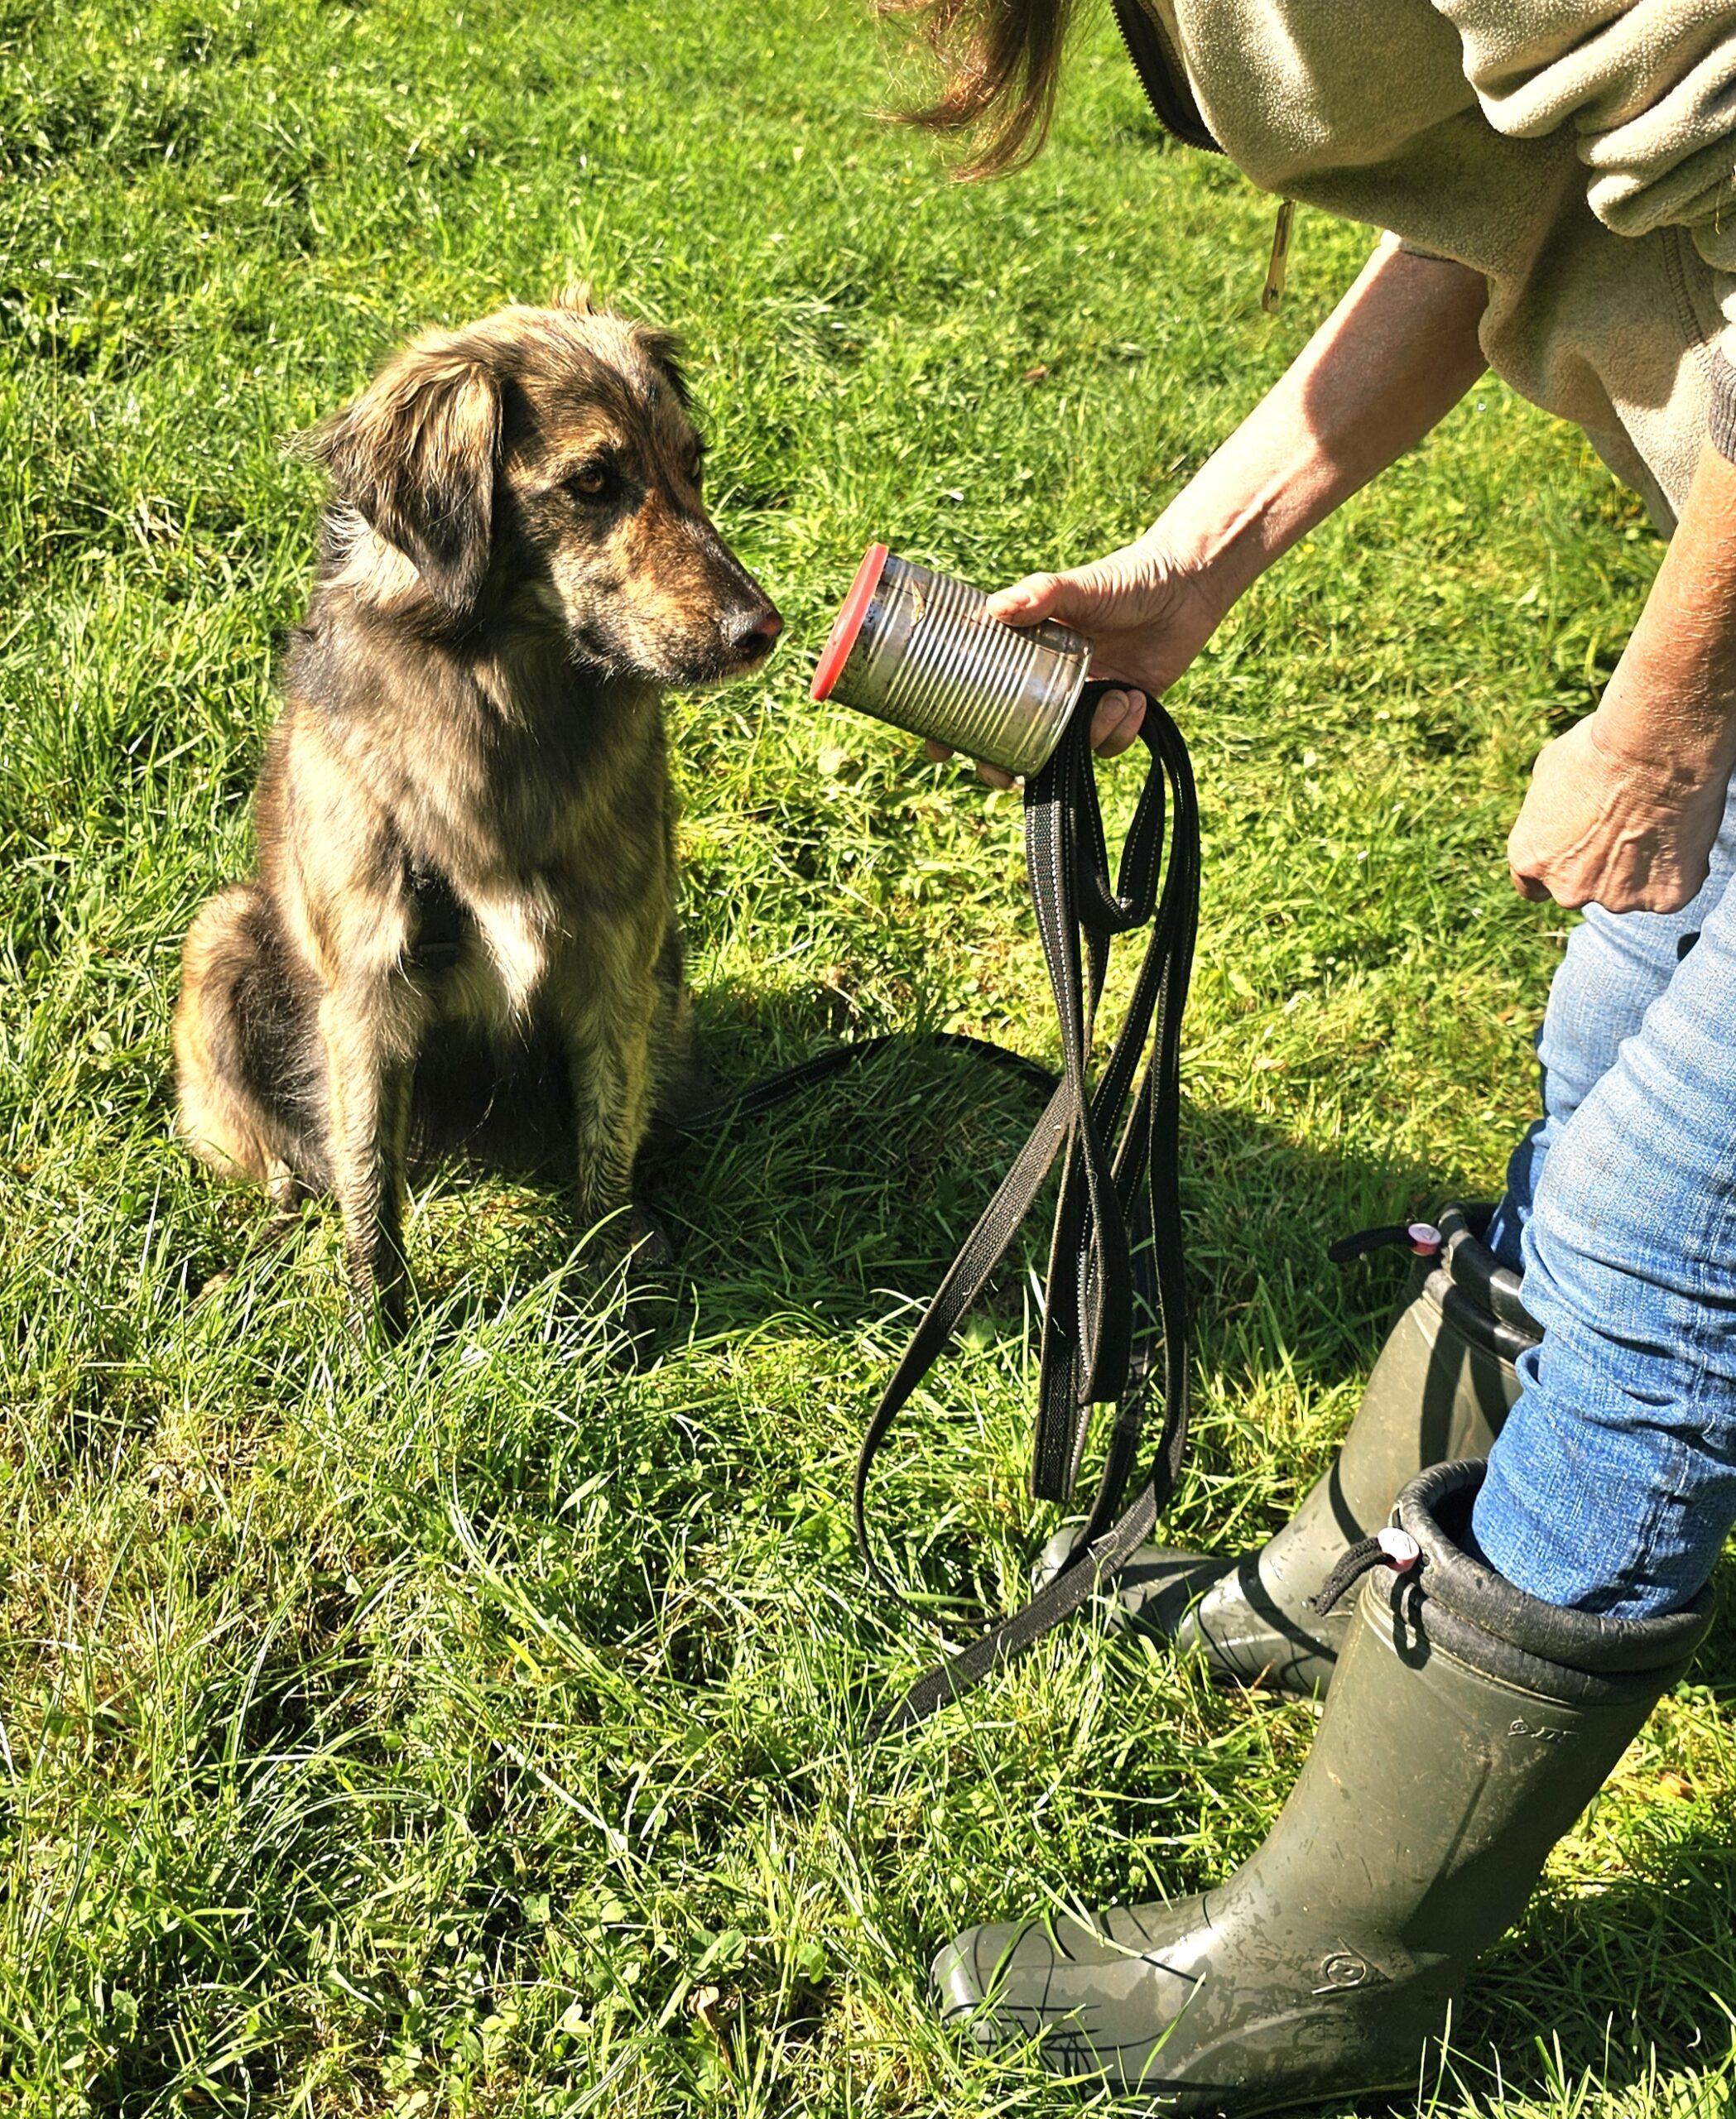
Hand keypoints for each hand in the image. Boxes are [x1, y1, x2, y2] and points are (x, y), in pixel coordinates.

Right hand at [928, 536, 1229, 787]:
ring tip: (1113, 698)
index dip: (951, 723)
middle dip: (1004, 763)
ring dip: (1087, 737)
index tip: (938, 747)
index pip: (975, 692)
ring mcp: (1082, 702)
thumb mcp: (1078, 585)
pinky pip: (1107, 745)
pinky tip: (1136, 697)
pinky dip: (1121, 729)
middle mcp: (1047, 683)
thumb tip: (996, 609)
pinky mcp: (1118, 713)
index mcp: (1024, 653)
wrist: (1188, 585)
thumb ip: (1041, 593)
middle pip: (1010, 737)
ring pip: (1063, 749)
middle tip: (1006, 774)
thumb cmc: (1126, 578)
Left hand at [1506, 711, 1732, 912]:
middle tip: (1624, 832)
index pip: (1532, 886)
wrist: (1655, 749)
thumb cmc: (1598, 750)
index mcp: (1531, 860)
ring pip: (1629, 891)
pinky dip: (1676, 871)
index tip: (1571, 860)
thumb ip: (1548, 808)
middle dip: (1598, 870)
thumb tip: (1554, 810)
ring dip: (1639, 871)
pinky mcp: (1664, 900)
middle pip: (1582, 889)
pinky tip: (1679, 836)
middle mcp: (1568, 889)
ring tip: (1655, 826)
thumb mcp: (1548, 771)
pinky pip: (1669, 890)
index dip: (1554, 871)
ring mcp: (1617, 899)